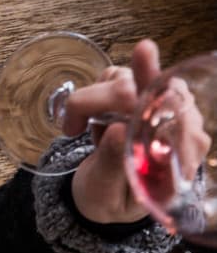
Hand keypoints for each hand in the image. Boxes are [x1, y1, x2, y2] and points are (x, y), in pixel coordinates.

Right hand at [62, 40, 160, 223]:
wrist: (101, 199)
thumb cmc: (108, 202)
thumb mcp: (107, 194)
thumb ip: (113, 165)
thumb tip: (116, 130)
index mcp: (179, 154)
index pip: (171, 107)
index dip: (155, 79)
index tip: (143, 50)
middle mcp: (177, 125)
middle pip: (141, 88)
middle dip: (98, 100)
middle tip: (73, 125)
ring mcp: (157, 106)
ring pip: (123, 79)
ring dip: (93, 101)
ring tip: (83, 131)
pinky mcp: (139, 94)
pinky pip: (114, 77)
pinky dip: (94, 95)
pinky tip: (94, 120)